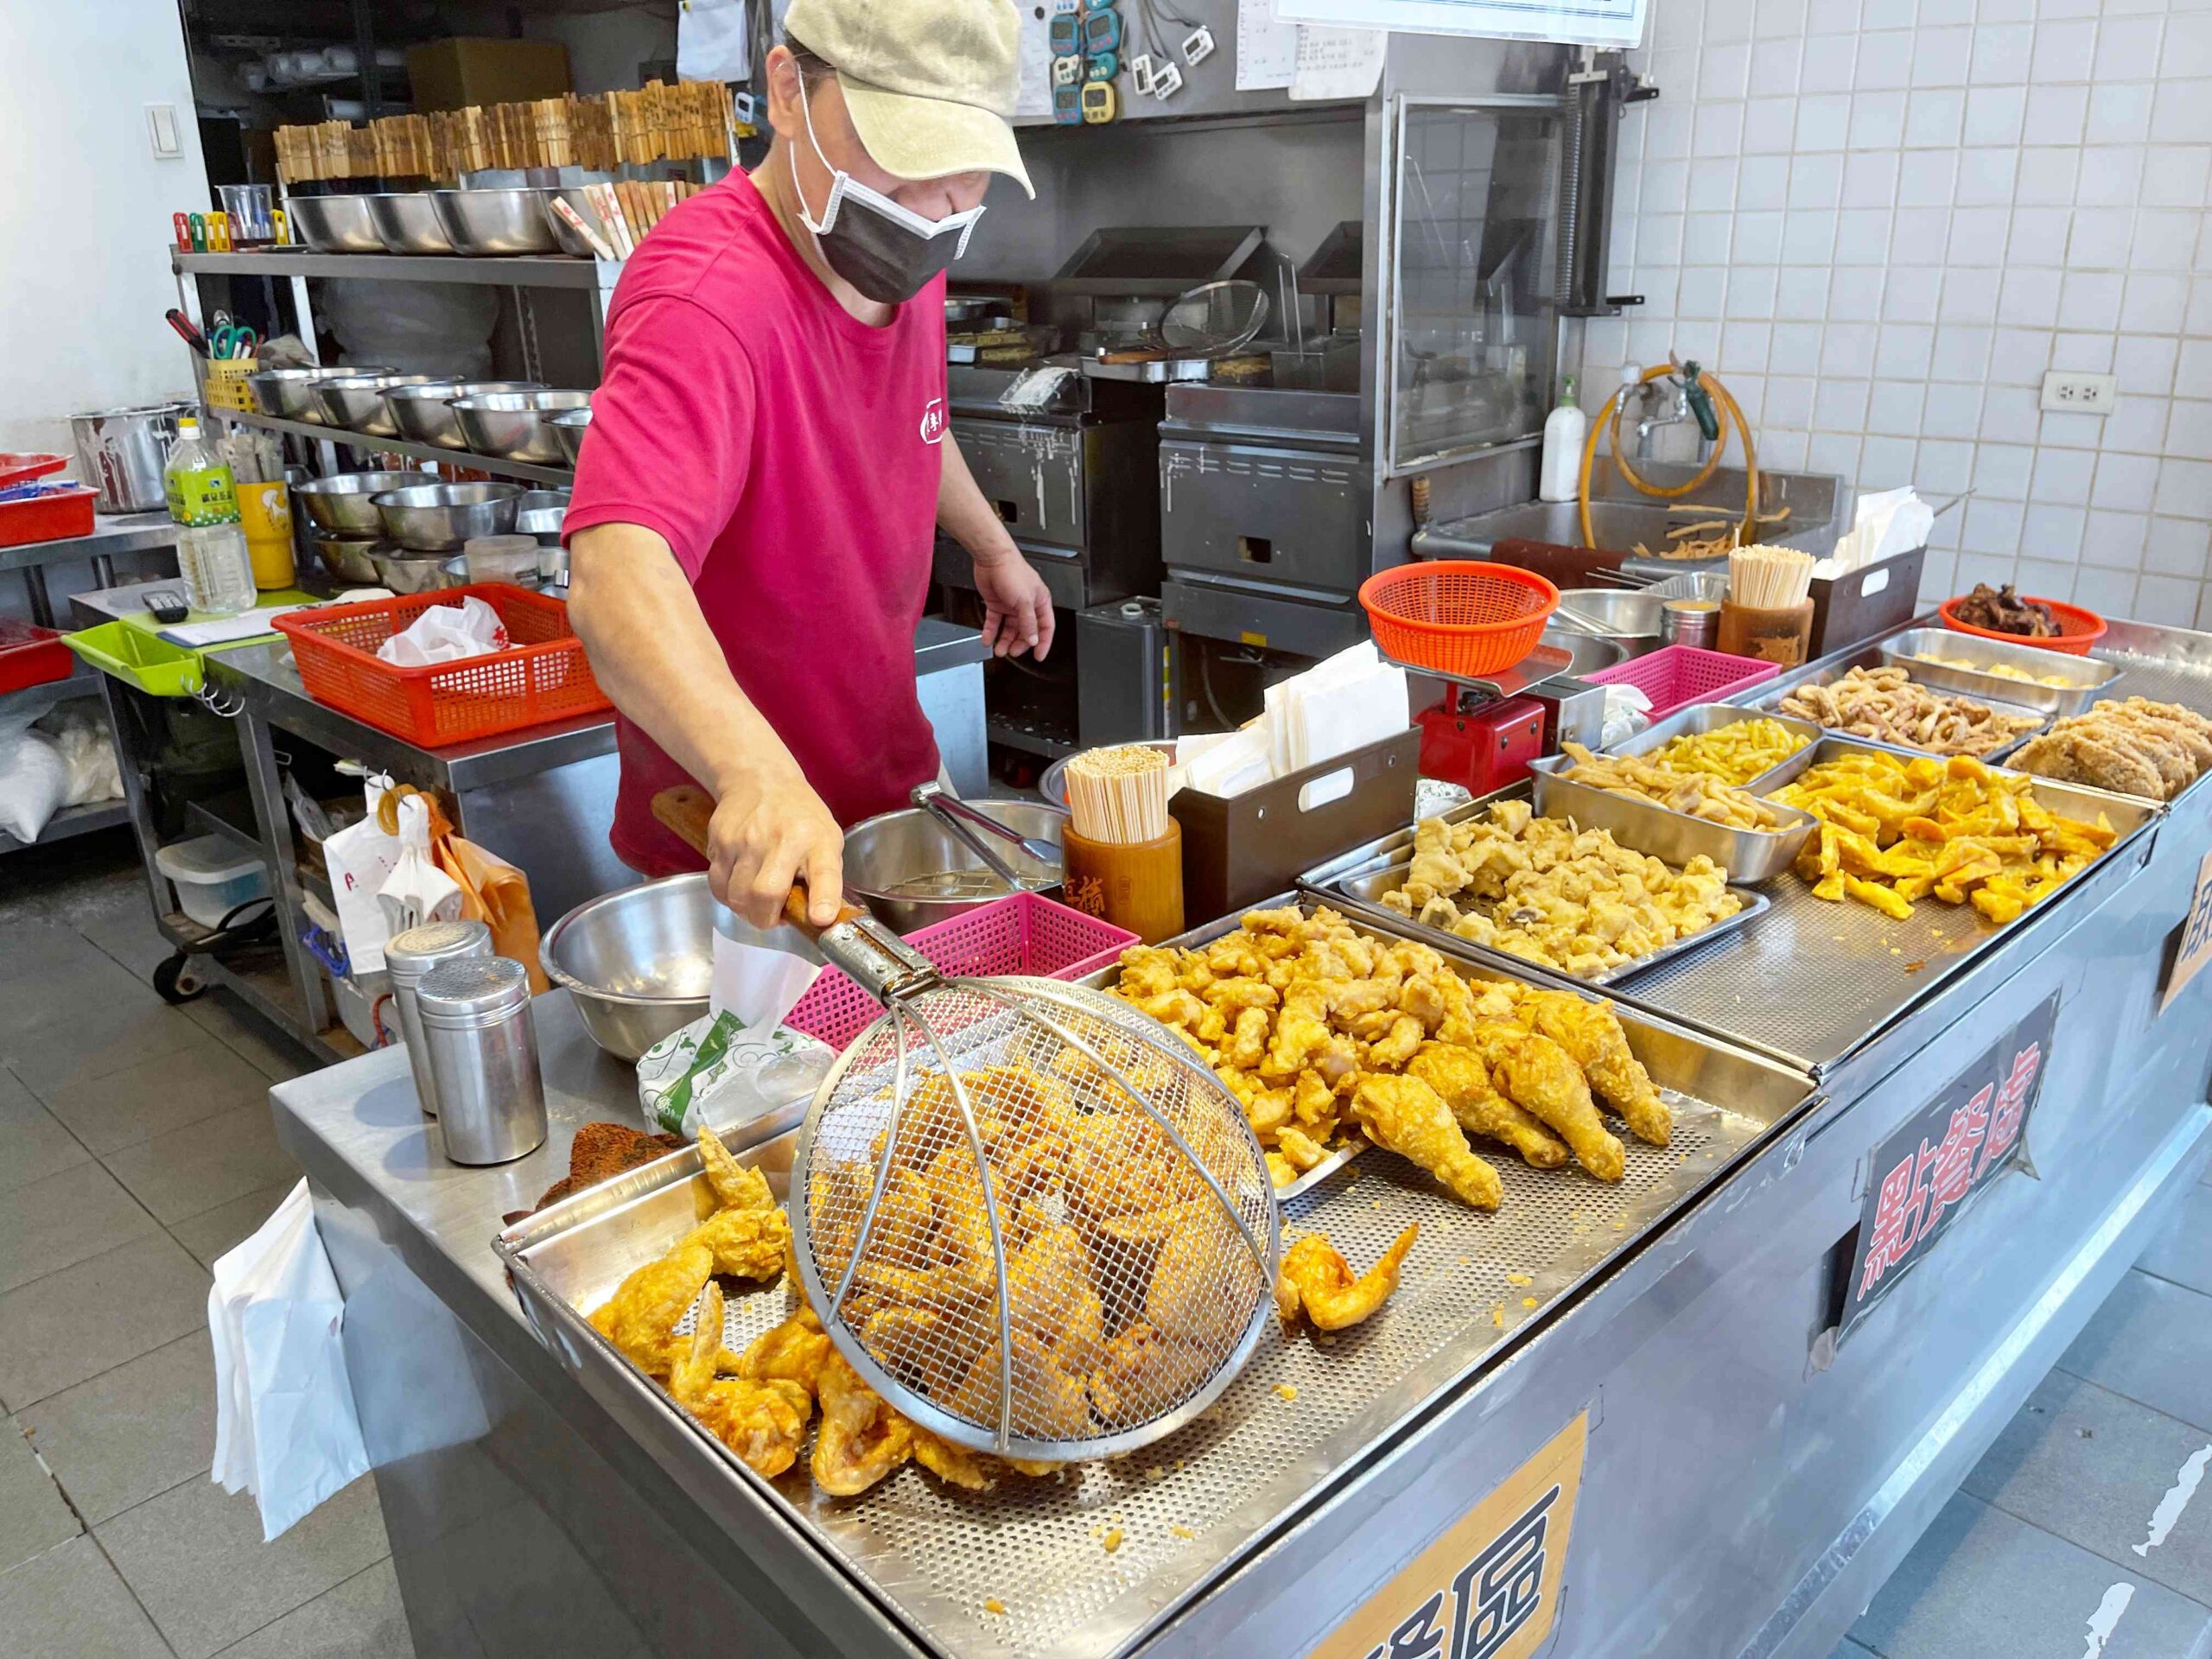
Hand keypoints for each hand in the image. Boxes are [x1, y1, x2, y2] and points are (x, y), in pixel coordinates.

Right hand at [703, 763, 845, 928]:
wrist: (761, 779)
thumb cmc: (800, 818)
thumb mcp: (827, 839)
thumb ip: (825, 879)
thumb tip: (817, 920)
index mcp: (818, 841)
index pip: (824, 874)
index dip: (823, 900)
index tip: (820, 918)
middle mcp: (782, 838)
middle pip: (765, 894)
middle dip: (765, 919)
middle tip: (771, 916)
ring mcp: (746, 838)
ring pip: (736, 897)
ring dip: (745, 909)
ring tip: (755, 898)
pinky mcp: (720, 839)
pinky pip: (718, 886)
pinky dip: (728, 895)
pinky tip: (739, 883)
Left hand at [972, 548, 1054, 659]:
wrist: (992, 559)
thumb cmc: (1012, 571)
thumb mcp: (1024, 601)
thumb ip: (1029, 623)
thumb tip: (1033, 639)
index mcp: (1040, 602)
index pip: (1046, 628)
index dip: (1043, 643)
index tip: (1038, 656)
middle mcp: (1026, 605)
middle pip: (1026, 631)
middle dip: (1020, 643)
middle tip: (1013, 652)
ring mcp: (1011, 605)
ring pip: (1010, 629)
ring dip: (1004, 640)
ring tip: (999, 650)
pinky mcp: (996, 604)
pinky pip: (995, 622)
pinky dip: (991, 632)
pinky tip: (987, 639)